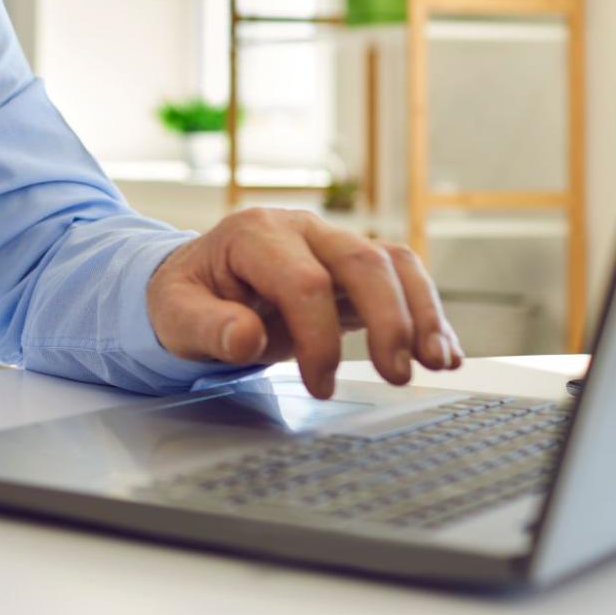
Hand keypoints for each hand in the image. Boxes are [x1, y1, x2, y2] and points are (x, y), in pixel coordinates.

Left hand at [146, 208, 464, 397]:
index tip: (319, 384)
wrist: (195, 284)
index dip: (317, 337)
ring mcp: (330, 244)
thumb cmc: (186, 297)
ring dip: (421, 312)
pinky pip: (401, 279)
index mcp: (253, 234)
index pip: (303, 281)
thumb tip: (244, 339)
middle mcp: (300, 230)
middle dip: (388, 319)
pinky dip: (426, 314)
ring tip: (438, 363)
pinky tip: (441, 352)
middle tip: (395, 375)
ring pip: (392, 263)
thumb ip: (206, 326)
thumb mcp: (174, 314)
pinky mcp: (351, 269)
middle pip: (362, 261)